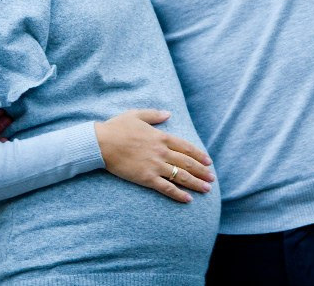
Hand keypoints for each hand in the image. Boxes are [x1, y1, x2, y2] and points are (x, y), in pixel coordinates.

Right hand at [95, 109, 214, 202]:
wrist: (102, 143)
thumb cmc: (117, 128)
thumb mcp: (136, 115)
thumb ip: (154, 115)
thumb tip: (168, 114)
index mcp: (161, 136)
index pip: (186, 147)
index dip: (199, 155)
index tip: (208, 162)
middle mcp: (162, 151)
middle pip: (187, 163)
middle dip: (202, 171)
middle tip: (211, 178)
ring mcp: (155, 165)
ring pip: (181, 176)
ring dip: (196, 183)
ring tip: (206, 189)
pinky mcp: (146, 178)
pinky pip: (166, 188)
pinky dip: (178, 194)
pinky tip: (188, 199)